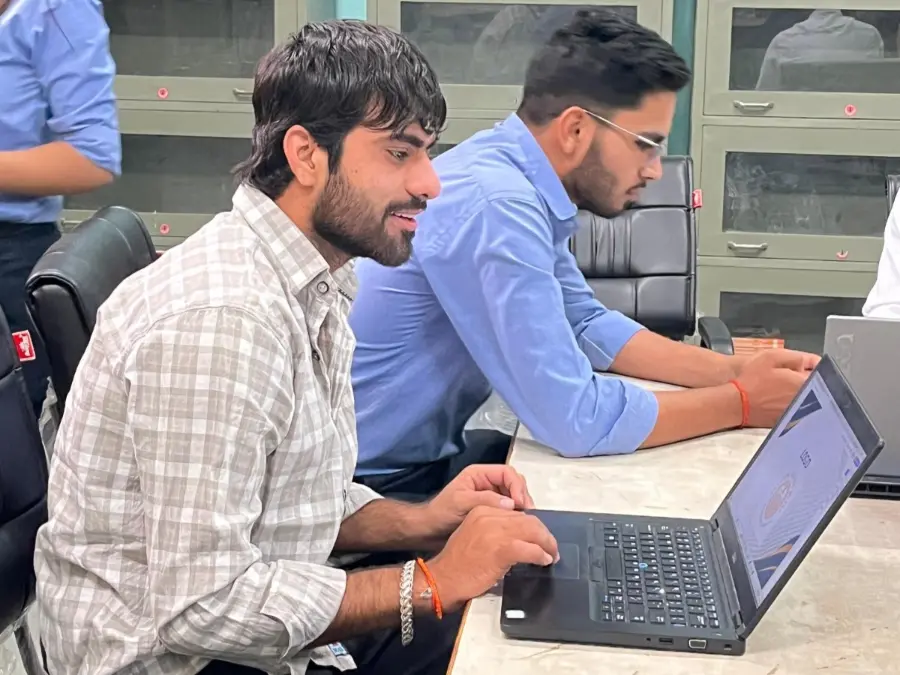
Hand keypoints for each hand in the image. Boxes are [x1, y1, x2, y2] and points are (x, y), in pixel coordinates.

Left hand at [422, 464, 534, 540]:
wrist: (430, 530)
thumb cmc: (442, 513)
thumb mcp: (461, 503)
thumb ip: (485, 500)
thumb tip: (511, 504)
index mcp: (479, 474)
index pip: (507, 473)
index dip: (517, 486)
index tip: (521, 504)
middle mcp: (488, 482)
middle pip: (514, 483)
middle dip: (523, 496)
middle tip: (528, 514)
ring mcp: (491, 496)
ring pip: (514, 496)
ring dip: (522, 506)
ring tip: (525, 521)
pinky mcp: (492, 510)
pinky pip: (509, 509)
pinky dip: (516, 515)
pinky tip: (518, 526)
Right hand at [428, 506, 558, 611]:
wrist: (443, 578)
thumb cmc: (458, 563)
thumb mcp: (475, 535)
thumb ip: (494, 530)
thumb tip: (519, 537)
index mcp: (483, 510)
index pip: (517, 513)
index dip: (532, 526)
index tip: (539, 537)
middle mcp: (490, 516)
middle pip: (528, 520)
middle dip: (543, 534)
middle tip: (550, 547)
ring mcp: (496, 532)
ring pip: (533, 532)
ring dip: (547, 544)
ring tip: (551, 555)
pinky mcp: (502, 549)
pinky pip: (531, 549)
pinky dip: (541, 555)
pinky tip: (543, 561)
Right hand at [736, 349, 816, 426]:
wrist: (737, 404)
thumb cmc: (752, 380)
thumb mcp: (772, 357)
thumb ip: (797, 357)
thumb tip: (815, 361)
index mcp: (805, 383)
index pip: (822, 373)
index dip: (812, 368)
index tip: (800, 366)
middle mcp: (808, 400)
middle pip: (817, 388)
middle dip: (807, 380)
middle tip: (788, 377)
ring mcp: (800, 413)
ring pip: (809, 400)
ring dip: (802, 393)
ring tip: (781, 389)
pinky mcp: (791, 421)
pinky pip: (799, 410)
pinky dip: (794, 404)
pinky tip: (777, 401)